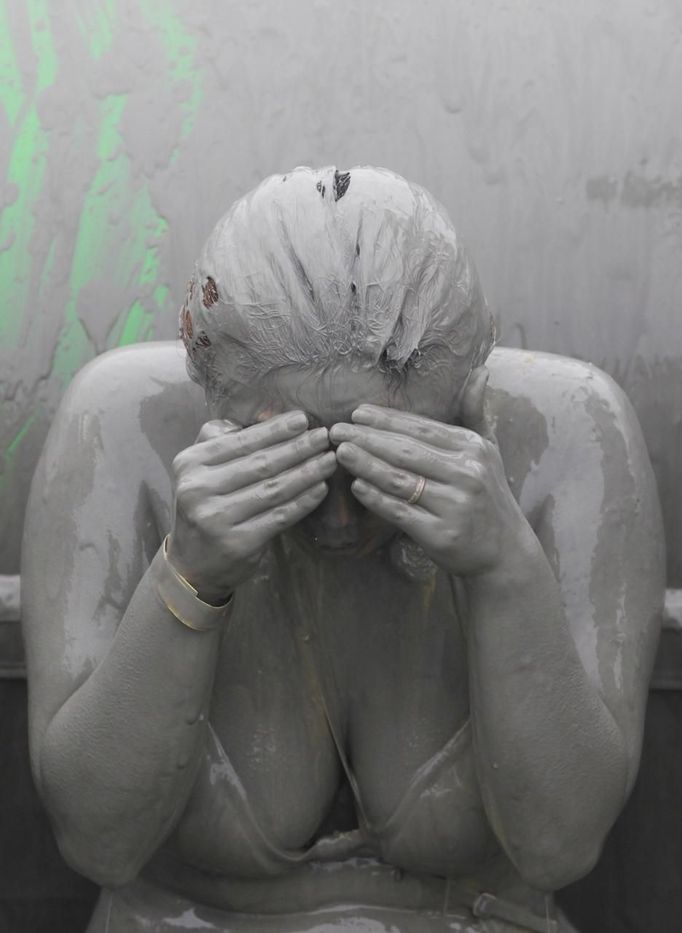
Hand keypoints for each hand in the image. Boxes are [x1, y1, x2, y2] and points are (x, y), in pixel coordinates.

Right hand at [167, 412, 334, 601]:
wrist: (192, 565)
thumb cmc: (204, 507)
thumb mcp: (198, 470)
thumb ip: (219, 440)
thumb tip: (259, 417)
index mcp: (190, 464)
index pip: (240, 442)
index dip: (274, 430)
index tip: (302, 419)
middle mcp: (199, 489)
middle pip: (260, 464)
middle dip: (297, 448)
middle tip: (324, 436)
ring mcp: (218, 518)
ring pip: (273, 489)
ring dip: (307, 472)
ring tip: (329, 460)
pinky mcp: (239, 543)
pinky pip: (280, 516)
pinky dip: (303, 501)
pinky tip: (320, 489)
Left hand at [330, 368, 524, 576]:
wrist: (504, 552)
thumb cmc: (489, 496)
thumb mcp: (489, 451)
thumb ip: (475, 412)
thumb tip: (480, 371)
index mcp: (472, 448)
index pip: (421, 428)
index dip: (386, 420)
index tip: (357, 413)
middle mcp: (465, 474)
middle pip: (405, 451)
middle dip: (367, 438)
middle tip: (336, 430)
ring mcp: (453, 505)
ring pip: (399, 479)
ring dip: (365, 464)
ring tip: (340, 452)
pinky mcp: (441, 534)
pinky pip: (400, 511)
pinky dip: (376, 498)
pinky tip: (357, 486)